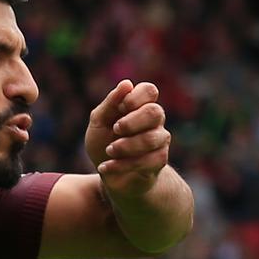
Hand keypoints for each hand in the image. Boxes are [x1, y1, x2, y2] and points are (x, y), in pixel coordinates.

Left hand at [85, 80, 170, 197]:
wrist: (108, 174)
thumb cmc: (103, 142)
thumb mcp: (99, 121)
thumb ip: (111, 103)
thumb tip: (126, 83)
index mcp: (140, 105)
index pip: (149, 90)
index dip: (134, 98)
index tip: (120, 109)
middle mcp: (154, 121)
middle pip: (155, 112)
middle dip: (131, 122)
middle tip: (115, 129)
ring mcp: (160, 141)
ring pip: (151, 139)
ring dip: (124, 146)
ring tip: (109, 151)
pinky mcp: (159, 161)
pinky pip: (147, 161)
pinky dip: (121, 165)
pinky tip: (106, 167)